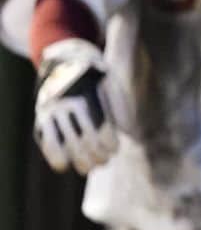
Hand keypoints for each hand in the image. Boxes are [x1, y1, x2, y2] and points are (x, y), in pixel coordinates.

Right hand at [34, 38, 119, 173]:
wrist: (64, 62)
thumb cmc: (95, 78)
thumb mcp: (110, 82)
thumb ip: (120, 105)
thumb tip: (131, 130)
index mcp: (88, 92)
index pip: (100, 125)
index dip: (108, 142)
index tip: (114, 148)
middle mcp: (67, 102)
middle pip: (84, 138)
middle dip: (96, 155)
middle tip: (105, 161)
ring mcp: (52, 111)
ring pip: (66, 144)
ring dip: (79, 160)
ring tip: (89, 167)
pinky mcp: (40, 118)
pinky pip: (46, 142)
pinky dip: (54, 156)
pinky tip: (64, 166)